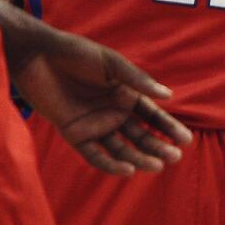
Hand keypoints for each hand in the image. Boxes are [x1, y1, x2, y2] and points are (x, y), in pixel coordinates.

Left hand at [12, 28, 193, 175]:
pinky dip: (111, 163)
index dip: (168, 127)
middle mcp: (112, 112)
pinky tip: (127, 170)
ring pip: (121, 148)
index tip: (185, 139)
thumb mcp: (112, 64)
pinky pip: (95, 154)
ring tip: (157, 166)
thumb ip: (138, 81)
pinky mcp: (74, 134)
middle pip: (140, 135)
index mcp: (126, 94)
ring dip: (139, 158)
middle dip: (158, 146)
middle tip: (175, 157)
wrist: (39, 57)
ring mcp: (94, 125)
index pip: (152, 116)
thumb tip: (169, 95)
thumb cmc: (78, 54)